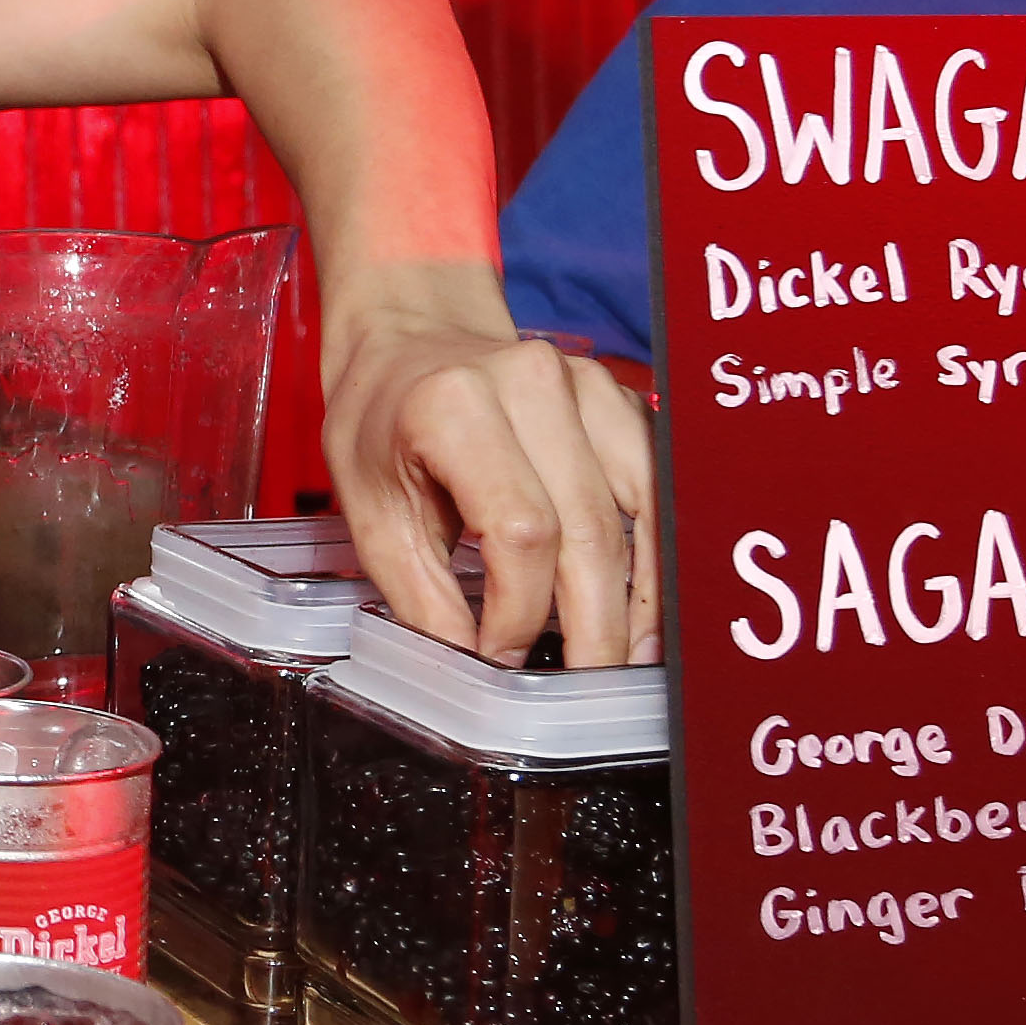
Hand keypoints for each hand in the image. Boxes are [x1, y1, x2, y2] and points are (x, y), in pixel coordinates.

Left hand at [320, 268, 657, 667]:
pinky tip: (643, 605)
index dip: (520, 612)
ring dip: (640, 597)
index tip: (500, 658)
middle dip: (593, 625)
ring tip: (625, 661)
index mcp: (455, 405)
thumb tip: (471, 669)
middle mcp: (531, 384)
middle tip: (586, 685)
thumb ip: (420, 595)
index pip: (521, 531)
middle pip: (590, 529)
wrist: (410, 338)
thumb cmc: (382, 420)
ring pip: (637, 511)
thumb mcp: (370, 510)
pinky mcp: (618, 397)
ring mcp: (585, 385)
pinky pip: (655, 486)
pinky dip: (655, 551)